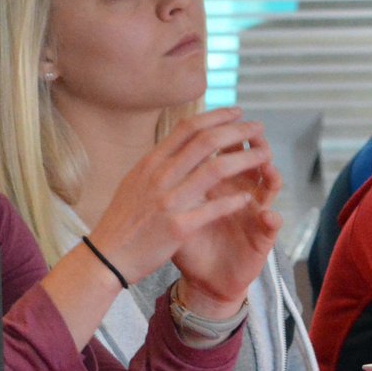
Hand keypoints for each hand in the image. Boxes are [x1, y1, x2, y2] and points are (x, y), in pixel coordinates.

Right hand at [86, 108, 279, 300]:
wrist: (107, 257)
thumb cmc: (122, 220)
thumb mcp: (135, 182)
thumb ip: (158, 163)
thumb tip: (178, 144)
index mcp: (151, 163)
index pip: (188, 128)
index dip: (216, 116)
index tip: (236, 113)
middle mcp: (160, 176)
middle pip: (206, 142)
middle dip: (238, 131)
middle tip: (259, 127)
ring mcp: (169, 201)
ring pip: (216, 170)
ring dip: (245, 159)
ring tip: (264, 156)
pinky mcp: (178, 227)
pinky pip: (213, 209)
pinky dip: (233, 201)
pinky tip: (249, 198)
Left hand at [172, 129, 282, 318]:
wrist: (207, 280)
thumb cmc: (191, 245)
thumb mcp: (178, 214)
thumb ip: (177, 187)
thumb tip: (157, 158)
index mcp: (221, 185)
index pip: (227, 151)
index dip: (226, 135)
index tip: (221, 120)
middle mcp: (244, 193)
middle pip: (255, 161)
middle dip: (254, 147)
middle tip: (256, 133)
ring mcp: (255, 214)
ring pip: (271, 187)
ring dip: (272, 176)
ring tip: (269, 167)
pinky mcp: (262, 239)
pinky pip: (271, 226)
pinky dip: (271, 219)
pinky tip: (269, 216)